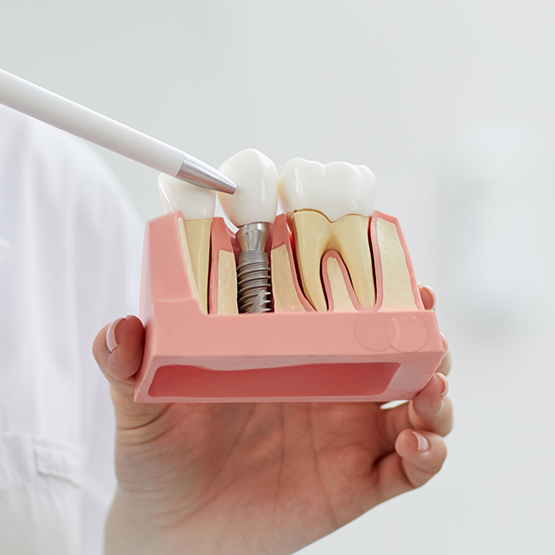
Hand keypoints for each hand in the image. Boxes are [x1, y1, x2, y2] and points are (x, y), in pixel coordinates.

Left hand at [93, 291, 451, 554]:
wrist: (173, 529)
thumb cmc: (162, 455)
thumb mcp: (144, 403)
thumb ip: (129, 365)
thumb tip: (118, 329)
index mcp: (290, 355)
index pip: (342, 312)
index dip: (374, 289)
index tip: (393, 268)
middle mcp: (328, 388)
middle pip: (395, 352)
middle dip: (421, 334)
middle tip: (425, 323)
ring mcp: (347, 435)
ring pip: (417, 404)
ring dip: (437, 391)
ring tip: (430, 388)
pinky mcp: (356, 482)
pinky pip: (409, 469)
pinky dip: (428, 454)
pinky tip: (416, 445)